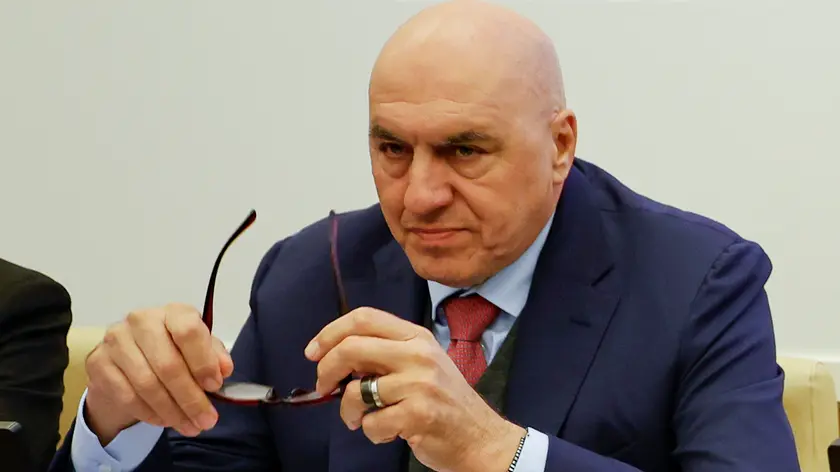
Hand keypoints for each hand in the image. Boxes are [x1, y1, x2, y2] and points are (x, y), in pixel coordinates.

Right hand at [83, 303, 233, 444]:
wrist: (127, 362)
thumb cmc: (171, 351)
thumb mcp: (198, 349)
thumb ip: (214, 356)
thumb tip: (223, 370)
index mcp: (173, 312)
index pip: (188, 331)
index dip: (203, 361)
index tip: (215, 386)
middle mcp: (141, 320)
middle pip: (168, 364)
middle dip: (190, 398)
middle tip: (206, 420)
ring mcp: (116, 340)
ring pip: (147, 384)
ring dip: (172, 411)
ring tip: (189, 426)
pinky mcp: (98, 362)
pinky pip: (127, 395)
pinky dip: (149, 413)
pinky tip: (164, 421)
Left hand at [305, 307, 524, 471]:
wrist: (481, 438)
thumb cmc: (445, 402)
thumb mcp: (422, 364)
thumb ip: (386, 354)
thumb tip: (336, 358)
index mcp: (416, 337)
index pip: (364, 318)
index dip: (330, 332)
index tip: (313, 352)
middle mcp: (418, 354)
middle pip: (352, 348)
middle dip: (326, 370)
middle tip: (324, 388)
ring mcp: (419, 384)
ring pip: (356, 392)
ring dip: (350, 412)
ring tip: (363, 420)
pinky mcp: (418, 414)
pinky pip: (371, 423)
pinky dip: (372, 432)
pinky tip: (389, 432)